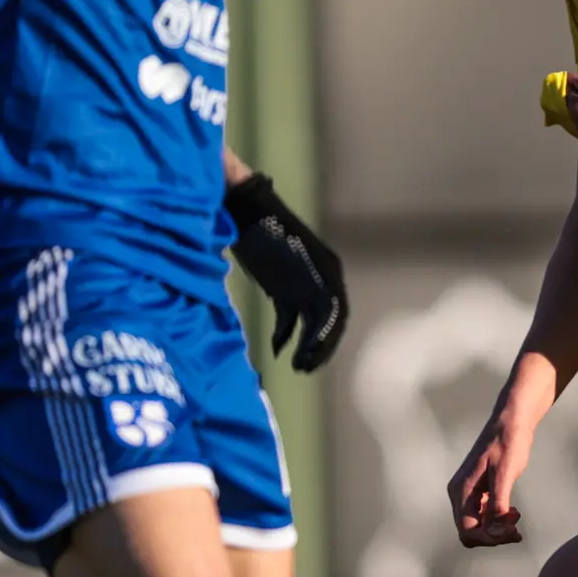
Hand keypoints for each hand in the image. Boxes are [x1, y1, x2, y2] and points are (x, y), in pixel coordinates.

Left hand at [225, 172, 348, 371]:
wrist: (241, 208)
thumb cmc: (261, 226)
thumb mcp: (283, 255)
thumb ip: (297, 280)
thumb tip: (310, 318)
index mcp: (327, 269)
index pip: (337, 311)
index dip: (327, 337)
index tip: (312, 355)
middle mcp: (321, 278)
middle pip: (329, 322)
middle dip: (320, 347)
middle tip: (304, 369)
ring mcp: (303, 284)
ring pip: (312, 324)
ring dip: (307, 346)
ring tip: (296, 367)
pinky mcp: (284, 289)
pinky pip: (292, 318)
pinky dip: (286, 335)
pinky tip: (277, 350)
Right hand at [447, 379, 546, 547]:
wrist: (512, 421)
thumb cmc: (508, 442)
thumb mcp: (505, 473)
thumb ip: (498, 502)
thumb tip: (496, 530)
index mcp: (461, 491)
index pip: (467, 531)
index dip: (489, 538)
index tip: (512, 531)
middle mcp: (460, 495)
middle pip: (471, 532)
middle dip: (494, 535)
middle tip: (517, 529)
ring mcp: (469, 494)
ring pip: (479, 526)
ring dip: (497, 528)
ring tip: (516, 517)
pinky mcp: (480, 492)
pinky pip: (485, 516)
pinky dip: (499, 520)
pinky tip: (513, 512)